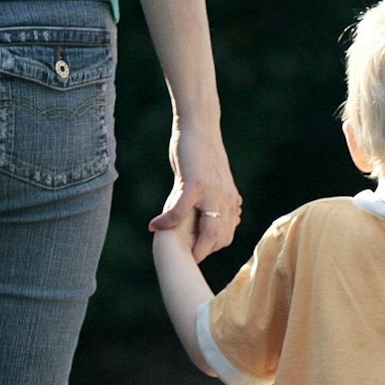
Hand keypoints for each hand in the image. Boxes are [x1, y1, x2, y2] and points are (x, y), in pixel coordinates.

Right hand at [148, 124, 240, 261]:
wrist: (200, 126)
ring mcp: (212, 192)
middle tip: (184, 257)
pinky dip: (167, 221)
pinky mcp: (195, 183)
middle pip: (220, 238)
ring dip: (191, 245)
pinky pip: (181, 210)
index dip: (212, 247)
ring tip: (174, 250)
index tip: (197, 253)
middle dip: (203, 252)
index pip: (226, 235)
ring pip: (208, 230)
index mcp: (230, 200)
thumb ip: (220, 199)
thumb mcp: (216, 179)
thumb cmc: (203, 152)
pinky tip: (154, 226)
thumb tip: (231, 216)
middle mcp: (226, 198)